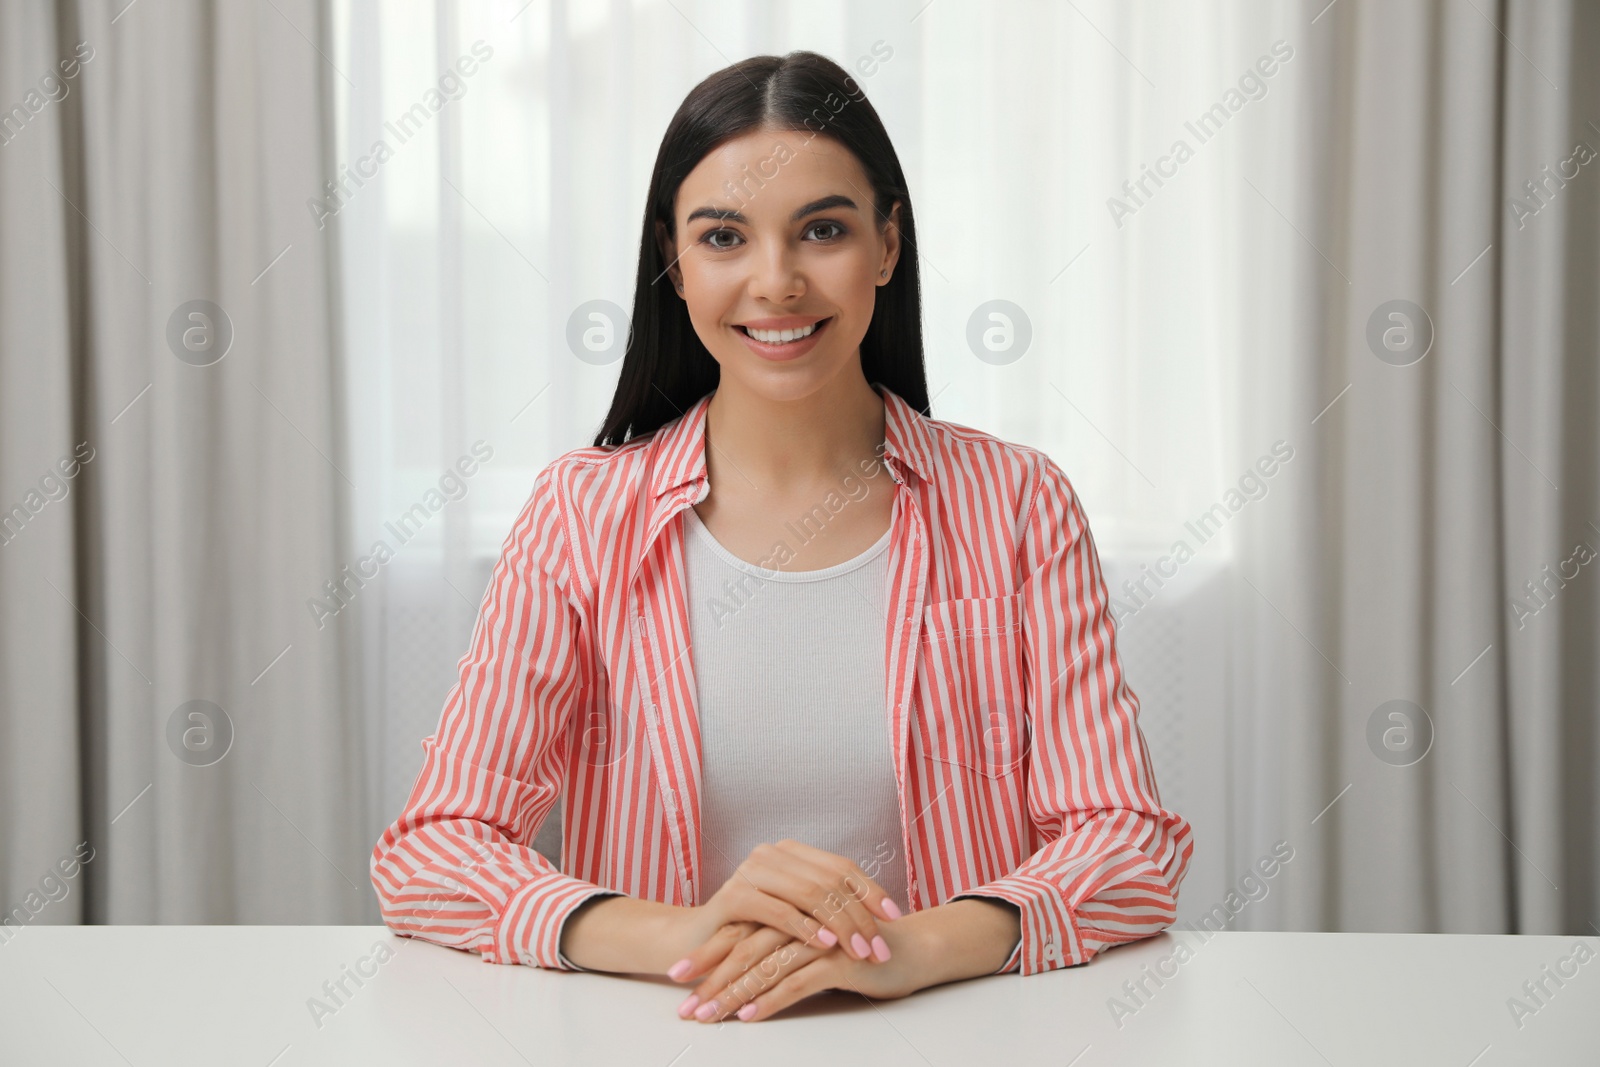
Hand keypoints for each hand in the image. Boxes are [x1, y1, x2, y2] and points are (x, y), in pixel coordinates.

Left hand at [670, 913, 932, 1022]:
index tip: (678, 979)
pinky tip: (748, 1016)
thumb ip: (781, 941)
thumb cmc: (858, 947)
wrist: (911, 949)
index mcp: (788, 904)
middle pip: (744, 946)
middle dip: (710, 978)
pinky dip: (768, 1000)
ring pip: (764, 965)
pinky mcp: (838, 958)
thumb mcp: (812, 941)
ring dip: (732, 993)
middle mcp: (799, 915)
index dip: (707, 954)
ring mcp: (819, 935)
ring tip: (708, 1015)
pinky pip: (795, 981)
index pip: (739, 929)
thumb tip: (739, 962)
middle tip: (685, 1006)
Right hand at [679, 840, 903, 965]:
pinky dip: (804, 927)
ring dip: (839, 924)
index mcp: (791, 854)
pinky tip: (824, 944)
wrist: (696, 943)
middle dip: (859, 916)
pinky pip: (777, 910)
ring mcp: (750, 871)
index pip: (841, 867)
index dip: (870, 890)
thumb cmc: (751, 933)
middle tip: (878, 948)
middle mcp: (772, 855)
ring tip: (859, 950)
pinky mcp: (732, 896)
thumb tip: (876, 919)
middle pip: (829, 880)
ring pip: (808, 892)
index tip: (894, 918)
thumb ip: (825, 908)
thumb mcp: (794, 916)